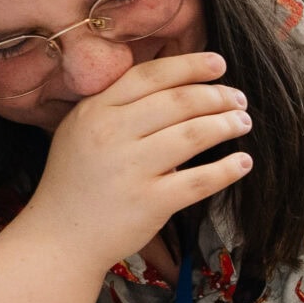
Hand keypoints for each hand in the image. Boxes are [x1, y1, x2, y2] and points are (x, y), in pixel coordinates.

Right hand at [14, 52, 252, 279]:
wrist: (60, 238)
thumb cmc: (77, 181)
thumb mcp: (81, 130)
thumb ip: (118, 106)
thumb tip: (174, 83)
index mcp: (95, 110)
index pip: (151, 76)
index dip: (190, 66)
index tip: (219, 64)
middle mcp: (112, 134)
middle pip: (179, 102)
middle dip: (217, 96)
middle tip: (238, 99)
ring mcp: (131, 169)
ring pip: (194, 135)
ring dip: (227, 125)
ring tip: (242, 123)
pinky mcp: (150, 203)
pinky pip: (200, 180)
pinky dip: (227, 169)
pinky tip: (243, 162)